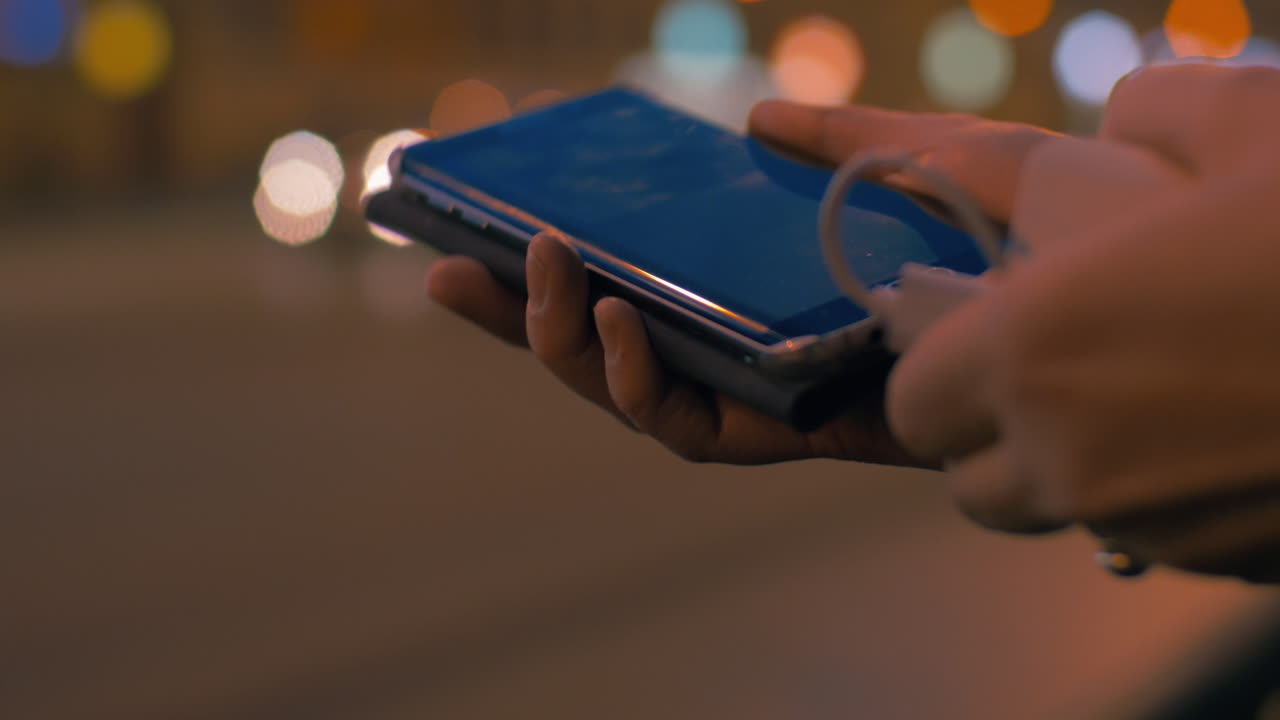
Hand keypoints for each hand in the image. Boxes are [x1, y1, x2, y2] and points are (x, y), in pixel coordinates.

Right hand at [426, 100, 1058, 465]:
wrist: (1074, 300)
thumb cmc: (996, 237)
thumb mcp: (907, 162)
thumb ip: (833, 141)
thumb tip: (758, 121)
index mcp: (744, 294)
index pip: (619, 288)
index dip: (536, 277)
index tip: (458, 240)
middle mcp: (737, 352)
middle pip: (598, 349)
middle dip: (516, 320)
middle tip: (446, 274)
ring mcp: (754, 397)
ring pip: (625, 395)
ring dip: (562, 343)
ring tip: (549, 275)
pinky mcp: (783, 434)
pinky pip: (687, 427)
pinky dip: (638, 378)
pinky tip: (617, 320)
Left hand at [887, 64, 1279, 580]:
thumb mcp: (1260, 124)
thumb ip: (1162, 108)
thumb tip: (1128, 113)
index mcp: (1034, 349)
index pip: (912, 400)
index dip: (930, 367)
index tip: (965, 335)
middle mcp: (1068, 456)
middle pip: (967, 476)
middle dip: (985, 430)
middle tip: (1042, 371)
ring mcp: (1148, 526)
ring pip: (1051, 515)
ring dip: (1062, 467)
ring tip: (1131, 398)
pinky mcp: (1225, 565)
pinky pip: (1146, 540)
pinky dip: (1153, 498)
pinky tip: (1215, 433)